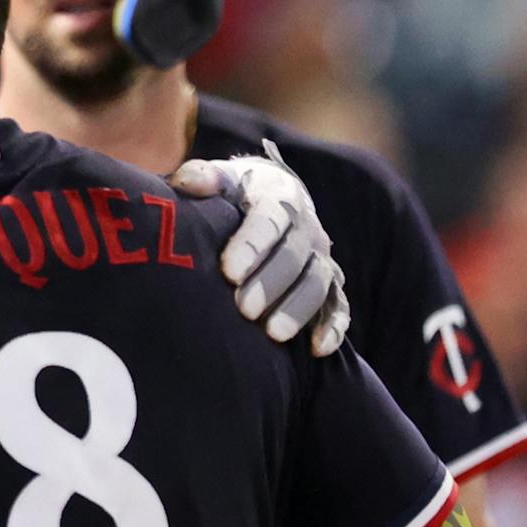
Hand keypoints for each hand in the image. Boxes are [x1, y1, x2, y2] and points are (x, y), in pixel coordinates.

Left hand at [170, 141, 350, 355]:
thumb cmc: (234, 195)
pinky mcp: (330, 285)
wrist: (270, 199)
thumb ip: (204, 178)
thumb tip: (188, 181)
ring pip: (318, 284)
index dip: (251, 244)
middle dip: (270, 283)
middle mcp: (306, 228)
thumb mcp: (221, 180)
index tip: (228, 271)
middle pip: (294, 256)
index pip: (269, 218)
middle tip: (244, 309)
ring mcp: (320, 258)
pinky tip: (317, 349)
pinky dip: (333, 327)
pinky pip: (339, 306)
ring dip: (298, 309)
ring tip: (273, 334)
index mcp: (278, 197)